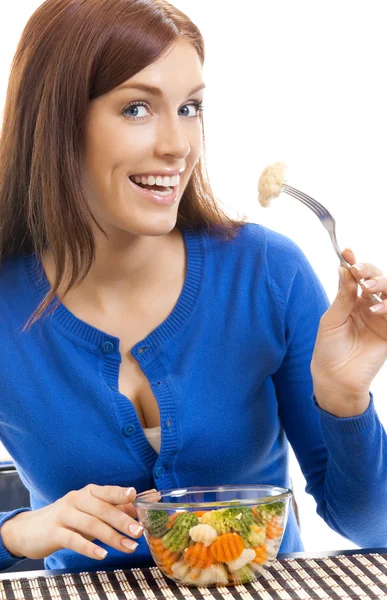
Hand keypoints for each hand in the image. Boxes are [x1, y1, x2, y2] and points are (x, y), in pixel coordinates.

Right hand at [1, 484, 147, 560]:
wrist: (30, 529)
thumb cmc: (67, 519)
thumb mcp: (89, 511)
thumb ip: (112, 509)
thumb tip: (139, 507)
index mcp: (88, 492)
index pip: (107, 491)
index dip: (120, 493)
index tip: (135, 495)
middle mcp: (76, 499)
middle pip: (102, 509)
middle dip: (122, 520)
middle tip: (139, 531)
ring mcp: (64, 514)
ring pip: (91, 525)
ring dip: (112, 537)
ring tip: (129, 548)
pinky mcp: (54, 532)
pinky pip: (74, 539)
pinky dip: (89, 547)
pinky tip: (102, 555)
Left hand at [311, 249, 386, 416]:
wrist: (334, 378)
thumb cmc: (328, 349)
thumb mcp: (331, 320)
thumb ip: (343, 296)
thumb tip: (345, 269)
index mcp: (352, 300)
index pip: (357, 276)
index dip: (354, 262)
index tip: (346, 252)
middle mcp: (368, 305)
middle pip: (377, 279)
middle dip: (370, 270)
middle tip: (359, 270)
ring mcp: (381, 317)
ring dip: (382, 283)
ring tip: (368, 287)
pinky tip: (376, 308)